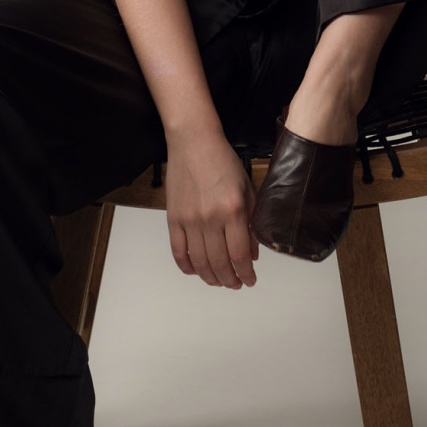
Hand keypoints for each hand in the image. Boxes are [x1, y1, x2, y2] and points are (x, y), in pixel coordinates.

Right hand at [165, 128, 259, 288]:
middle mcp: (211, 218)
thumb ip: (251, 223)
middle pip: (220, 263)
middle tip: (235, 284)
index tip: (250, 280)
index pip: (240, 255)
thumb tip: (252, 253)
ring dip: (211, 278)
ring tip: (219, 281)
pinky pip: (178, 251)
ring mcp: (190, 220)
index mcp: (233, 210)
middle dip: (230, 280)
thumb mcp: (247, 190)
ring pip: (200, 262)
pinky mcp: (174, 218)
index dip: (246, 274)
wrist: (194, 142)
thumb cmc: (223, 161)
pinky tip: (196, 271)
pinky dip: (187, 266)